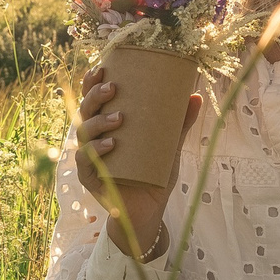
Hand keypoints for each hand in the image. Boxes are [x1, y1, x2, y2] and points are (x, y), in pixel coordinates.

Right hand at [76, 67, 202, 257]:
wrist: (147, 213)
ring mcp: (90, 158)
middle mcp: (94, 138)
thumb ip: (179, 123)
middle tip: (113, 87)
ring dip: (99, 122)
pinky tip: (111, 146)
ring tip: (119, 118)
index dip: (92, 81)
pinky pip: (87, 162)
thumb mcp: (169, 146)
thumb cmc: (154, 175)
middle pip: (85, 110)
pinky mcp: (91, 179)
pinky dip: (98, 152)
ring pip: (83, 133)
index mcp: (107, 125)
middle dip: (95, 96)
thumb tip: (195, 95)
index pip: (94, 98)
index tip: (103, 66)